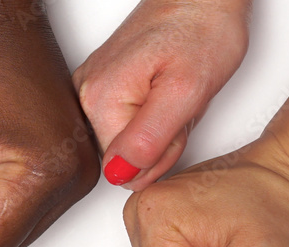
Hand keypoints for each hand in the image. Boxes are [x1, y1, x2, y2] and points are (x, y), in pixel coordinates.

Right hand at [74, 0, 250, 189]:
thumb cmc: (202, 29)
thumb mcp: (187, 92)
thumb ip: (150, 140)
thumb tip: (120, 175)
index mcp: (100, 100)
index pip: (126, 170)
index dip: (162, 154)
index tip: (178, 119)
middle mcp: (86, 95)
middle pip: (125, 157)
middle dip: (160, 141)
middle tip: (180, 104)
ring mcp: (93, 88)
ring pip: (129, 142)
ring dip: (159, 128)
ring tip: (173, 93)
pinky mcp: (105, 84)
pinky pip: (128, 123)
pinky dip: (154, 114)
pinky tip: (164, 90)